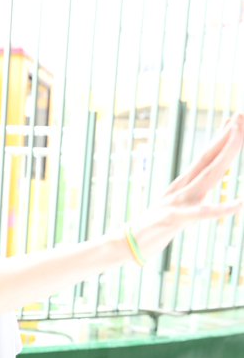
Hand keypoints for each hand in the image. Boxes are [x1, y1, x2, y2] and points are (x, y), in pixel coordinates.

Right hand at [161, 112, 243, 226]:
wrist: (126, 242)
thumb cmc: (151, 227)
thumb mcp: (172, 206)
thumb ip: (186, 195)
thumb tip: (201, 184)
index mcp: (182, 186)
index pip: (206, 158)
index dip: (222, 139)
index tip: (235, 119)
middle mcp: (181, 189)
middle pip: (209, 159)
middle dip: (228, 138)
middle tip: (241, 115)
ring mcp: (178, 202)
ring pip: (207, 176)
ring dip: (225, 156)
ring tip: (239, 136)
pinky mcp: (174, 219)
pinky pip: (201, 214)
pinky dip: (220, 209)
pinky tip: (239, 204)